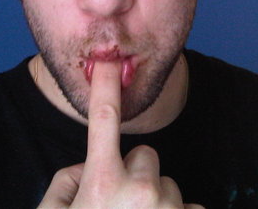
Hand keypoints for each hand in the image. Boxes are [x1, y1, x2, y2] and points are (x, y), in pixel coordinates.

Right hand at [38, 61, 201, 207]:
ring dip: (153, 198)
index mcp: (102, 183)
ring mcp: (167, 208)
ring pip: (166, 182)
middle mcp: (138, 191)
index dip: (106, 86)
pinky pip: (189, 206)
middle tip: (117, 205)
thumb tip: (89, 165)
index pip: (104, 119)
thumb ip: (68, 178)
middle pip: (145, 155)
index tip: (108, 62)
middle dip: (133, 173)